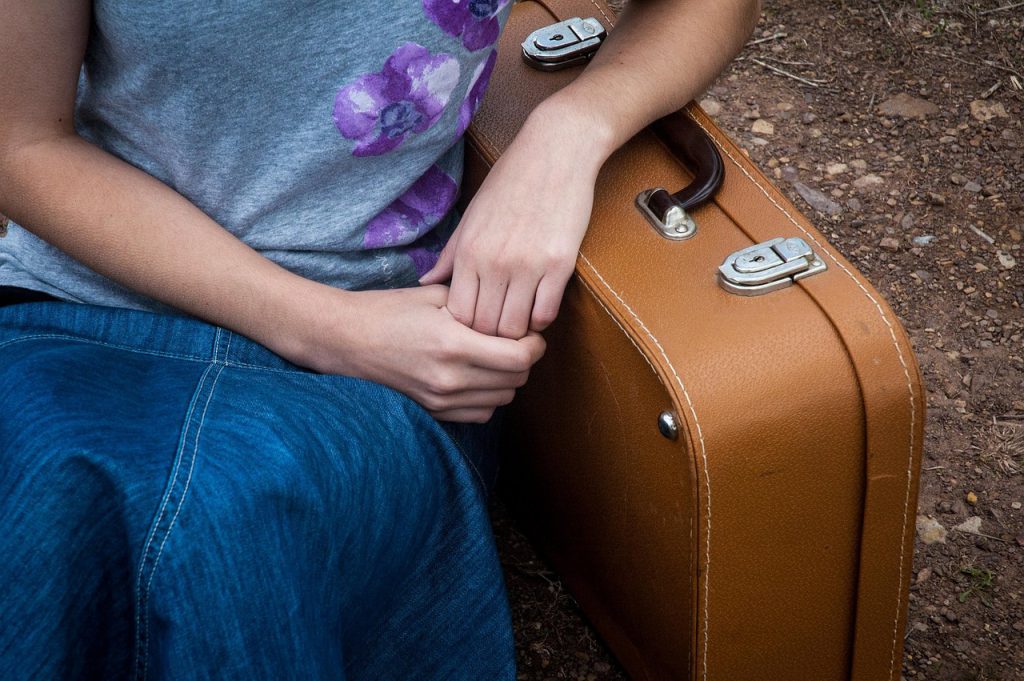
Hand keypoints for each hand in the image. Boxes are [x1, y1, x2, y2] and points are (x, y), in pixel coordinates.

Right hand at [280, 284, 545, 422]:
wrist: (345, 340)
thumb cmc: (389, 311)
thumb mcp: (435, 295)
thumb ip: (479, 304)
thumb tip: (516, 312)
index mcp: (452, 344)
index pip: (520, 357)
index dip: (534, 344)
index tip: (530, 333)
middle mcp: (450, 379)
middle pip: (517, 380)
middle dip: (523, 360)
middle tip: (514, 341)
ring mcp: (441, 400)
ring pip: (503, 399)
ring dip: (506, 380)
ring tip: (493, 357)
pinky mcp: (434, 413)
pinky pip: (481, 414)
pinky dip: (488, 397)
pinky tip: (475, 376)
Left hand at [419, 101, 609, 338]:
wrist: (555, 152)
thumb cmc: (510, 182)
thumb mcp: (472, 216)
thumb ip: (450, 255)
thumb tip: (426, 281)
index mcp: (469, 251)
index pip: (459, 315)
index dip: (466, 327)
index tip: (476, 323)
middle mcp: (494, 262)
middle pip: (486, 327)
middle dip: (490, 336)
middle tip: (498, 330)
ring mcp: (528, 265)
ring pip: (515, 327)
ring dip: (517, 331)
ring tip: (519, 321)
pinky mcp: (560, 264)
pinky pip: (546, 312)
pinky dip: (541, 318)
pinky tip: (539, 305)